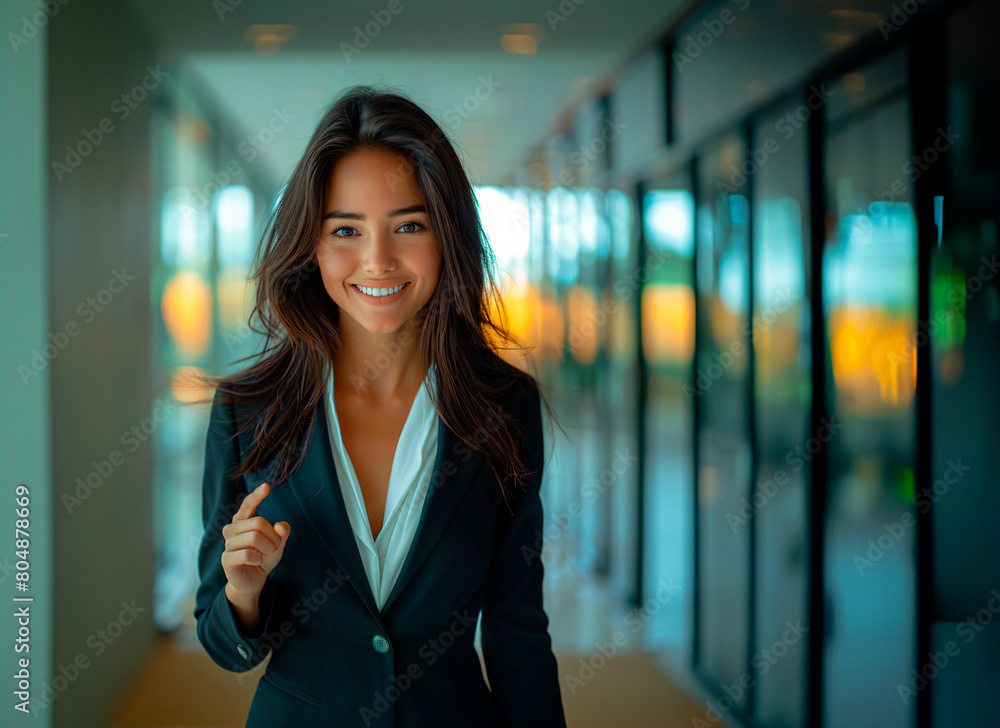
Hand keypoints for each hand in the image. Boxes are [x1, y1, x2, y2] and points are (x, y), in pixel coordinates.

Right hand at [221, 482, 290, 599]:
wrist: (253, 580)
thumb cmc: (264, 557)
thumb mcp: (278, 543)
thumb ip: (282, 532)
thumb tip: (280, 525)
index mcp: (243, 520)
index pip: (248, 504)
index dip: (257, 495)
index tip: (267, 487)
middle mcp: (232, 528)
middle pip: (258, 522)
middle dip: (273, 537)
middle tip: (272, 548)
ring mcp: (227, 543)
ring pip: (254, 537)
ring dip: (267, 549)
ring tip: (264, 556)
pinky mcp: (226, 558)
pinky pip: (247, 554)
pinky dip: (258, 559)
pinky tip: (256, 562)